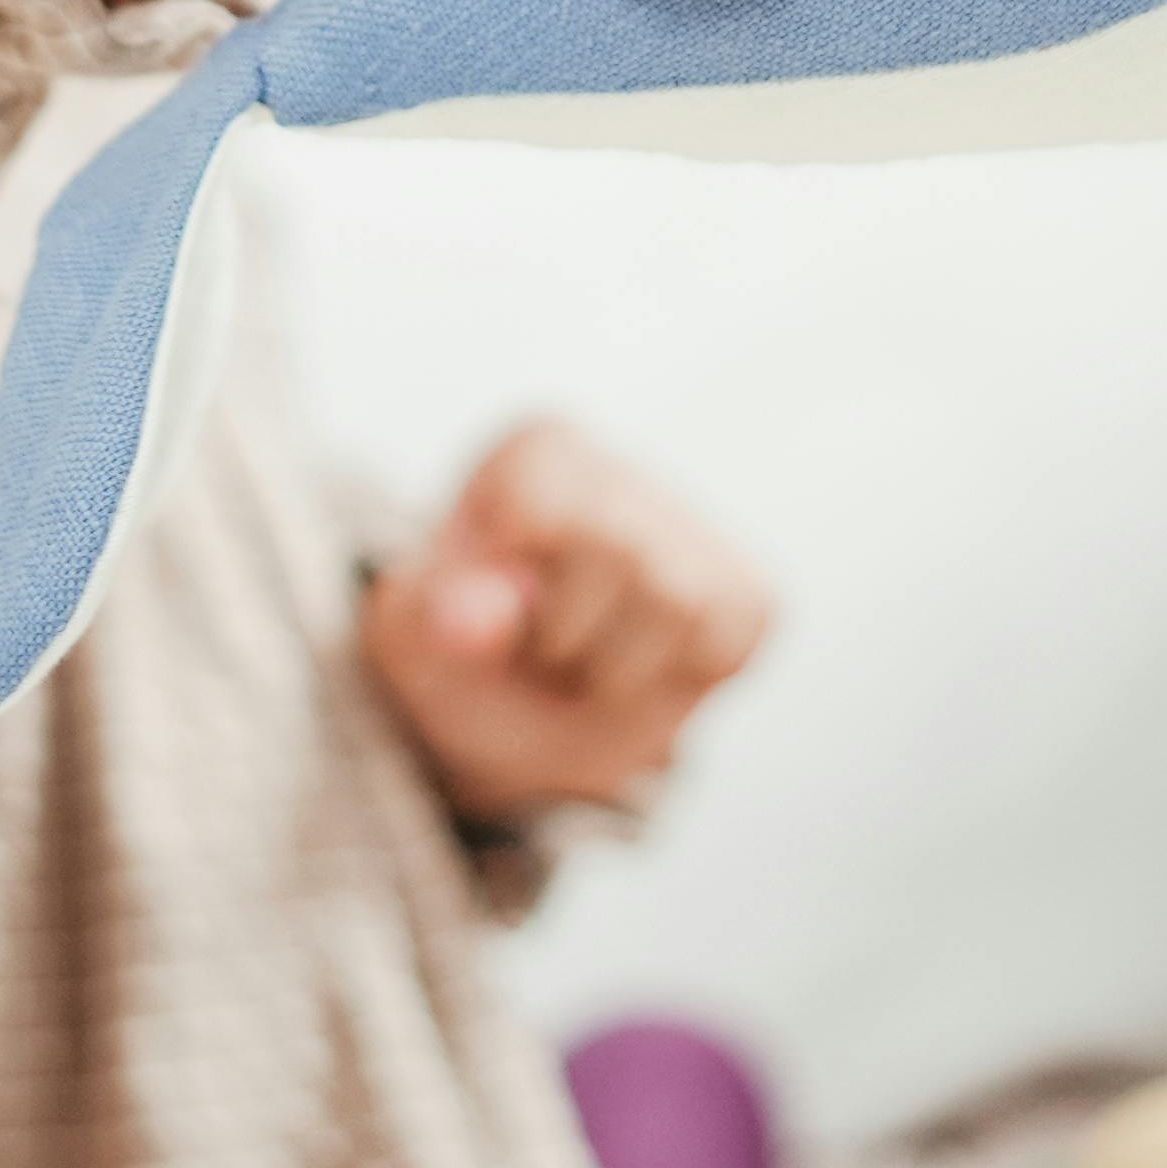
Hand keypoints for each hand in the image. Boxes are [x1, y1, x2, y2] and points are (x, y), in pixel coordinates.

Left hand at [363, 418, 774, 828]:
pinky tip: (635, 671)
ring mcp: (695, 527)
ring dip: (615, 670)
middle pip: (623, 551)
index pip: (539, 503)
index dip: (507, 589)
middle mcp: (619, 467)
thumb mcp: (417, 638)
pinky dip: (674, 683)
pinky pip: (727, 644)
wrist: (515, 717)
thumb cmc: (464, 654)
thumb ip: (436, 616)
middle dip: (566, 636)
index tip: (484, 604)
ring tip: (582, 663)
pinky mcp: (749, 592)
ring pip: (682, 600)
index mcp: (536, 450)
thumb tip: (472, 618)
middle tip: (538, 649)